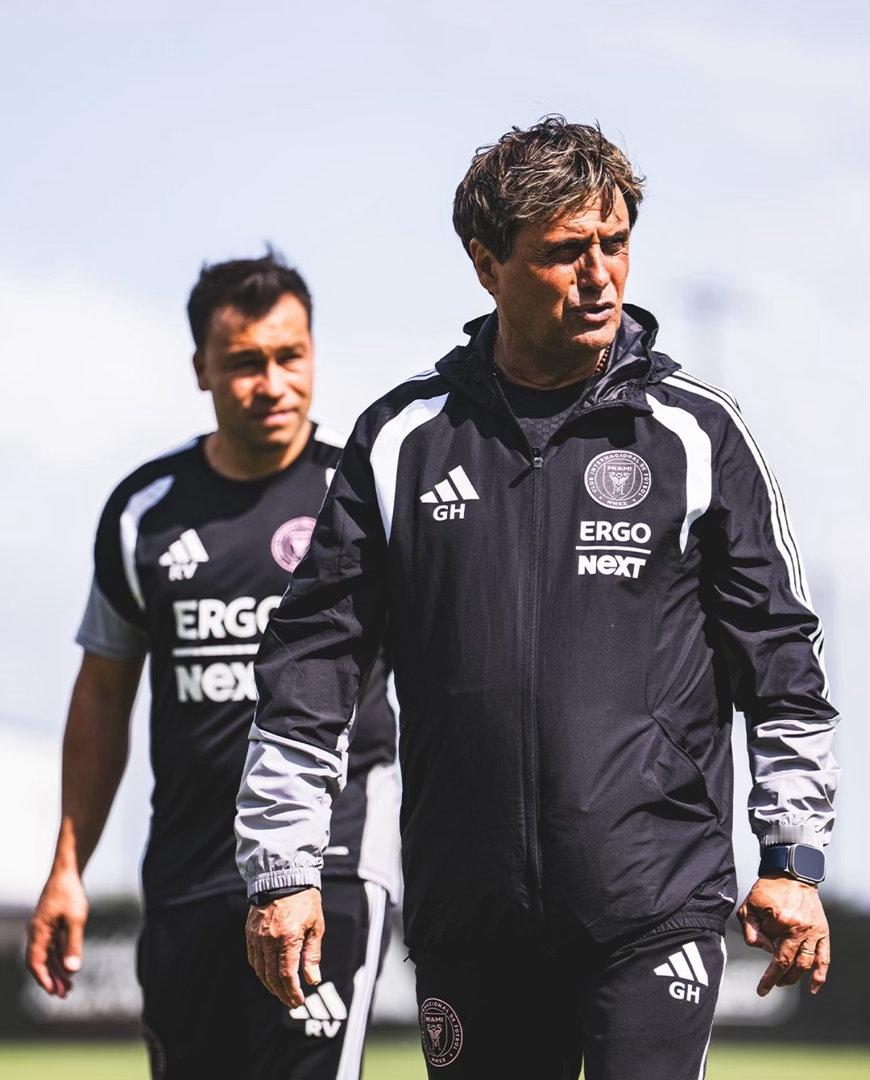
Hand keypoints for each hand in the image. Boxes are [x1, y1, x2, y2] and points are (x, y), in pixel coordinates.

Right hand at [26, 870, 88, 996]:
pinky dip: (60, 957)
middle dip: (52, 979)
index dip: (44, 979)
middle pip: (41, 962)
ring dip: (57, 970)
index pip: (35, 962)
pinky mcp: (51, 923)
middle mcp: (37, 932)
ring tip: (68, 986)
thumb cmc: (70, 892)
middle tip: (64, 995)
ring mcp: (43, 927)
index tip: (53, 992)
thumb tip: (72, 970)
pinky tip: (69, 966)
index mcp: (38, 932)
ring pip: (47, 955)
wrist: (67, 870)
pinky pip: (53, 945)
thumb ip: (73, 945)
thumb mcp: (75, 919)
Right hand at [245, 889, 324, 1007]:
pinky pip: (253, 958)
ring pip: (260, 970)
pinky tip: (268, 975)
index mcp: (287, 939)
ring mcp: (256, 937)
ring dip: (270, 985)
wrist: (284, 875)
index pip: (287, 976)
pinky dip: (260, 971)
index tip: (298, 1002)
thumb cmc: (304, 900)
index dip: (292, 993)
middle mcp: (269, 940)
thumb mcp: (316, 926)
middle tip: (291, 1002)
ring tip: (281, 992)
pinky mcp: (250, 932)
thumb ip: (312, 954)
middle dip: (282, 993)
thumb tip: (313, 980)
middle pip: (272, 977)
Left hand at [737, 875, 829, 996]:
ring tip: (783, 983)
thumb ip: (751, 930)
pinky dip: (820, 974)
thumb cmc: (768, 889)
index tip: (761, 973)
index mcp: (781, 920)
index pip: (769, 946)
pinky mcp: (823, 931)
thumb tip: (765, 950)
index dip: (763, 952)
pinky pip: (824, 957)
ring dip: (794, 977)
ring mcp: (813, 931)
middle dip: (776, 977)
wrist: (792, 873)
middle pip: (787, 961)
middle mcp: (800, 928)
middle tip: (769, 985)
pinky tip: (814, 988)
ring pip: (804, 963)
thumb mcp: (750, 905)